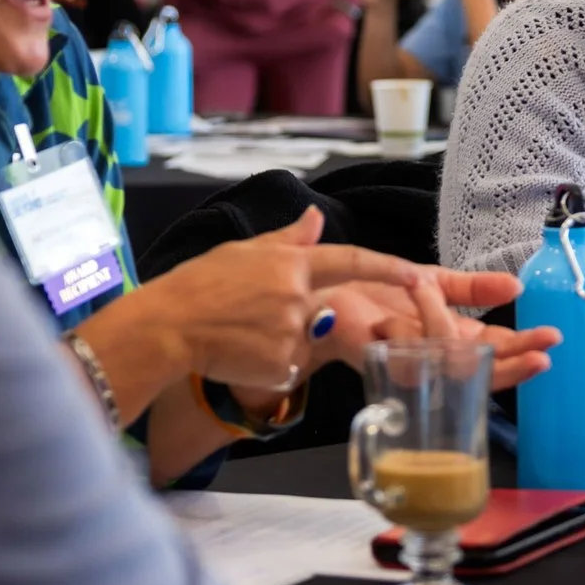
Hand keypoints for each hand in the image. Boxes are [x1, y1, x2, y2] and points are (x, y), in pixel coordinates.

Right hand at [131, 208, 421, 388]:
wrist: (167, 329)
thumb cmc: (197, 286)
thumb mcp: (242, 252)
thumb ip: (287, 240)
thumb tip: (316, 217)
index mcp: (290, 264)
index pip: (351, 260)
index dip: (387, 267)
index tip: (416, 273)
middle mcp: (298, 296)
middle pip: (321, 309)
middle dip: (297, 315)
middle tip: (251, 316)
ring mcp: (293, 332)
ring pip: (304, 341)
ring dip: (280, 340)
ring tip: (240, 334)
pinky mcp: (284, 364)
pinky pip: (288, 367)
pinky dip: (269, 364)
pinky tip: (240, 354)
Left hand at [311, 274, 559, 390]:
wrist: (327, 292)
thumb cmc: (379, 291)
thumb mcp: (436, 282)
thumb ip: (475, 289)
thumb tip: (517, 288)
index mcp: (453, 339)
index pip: (496, 351)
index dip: (522, 348)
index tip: (550, 339)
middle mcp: (437, 359)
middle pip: (483, 372)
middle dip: (513, 363)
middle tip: (541, 355)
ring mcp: (414, 366)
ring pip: (446, 360)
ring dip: (437, 321)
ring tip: (421, 288)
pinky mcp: (384, 366)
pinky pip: (408, 352)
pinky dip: (404, 323)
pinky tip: (395, 308)